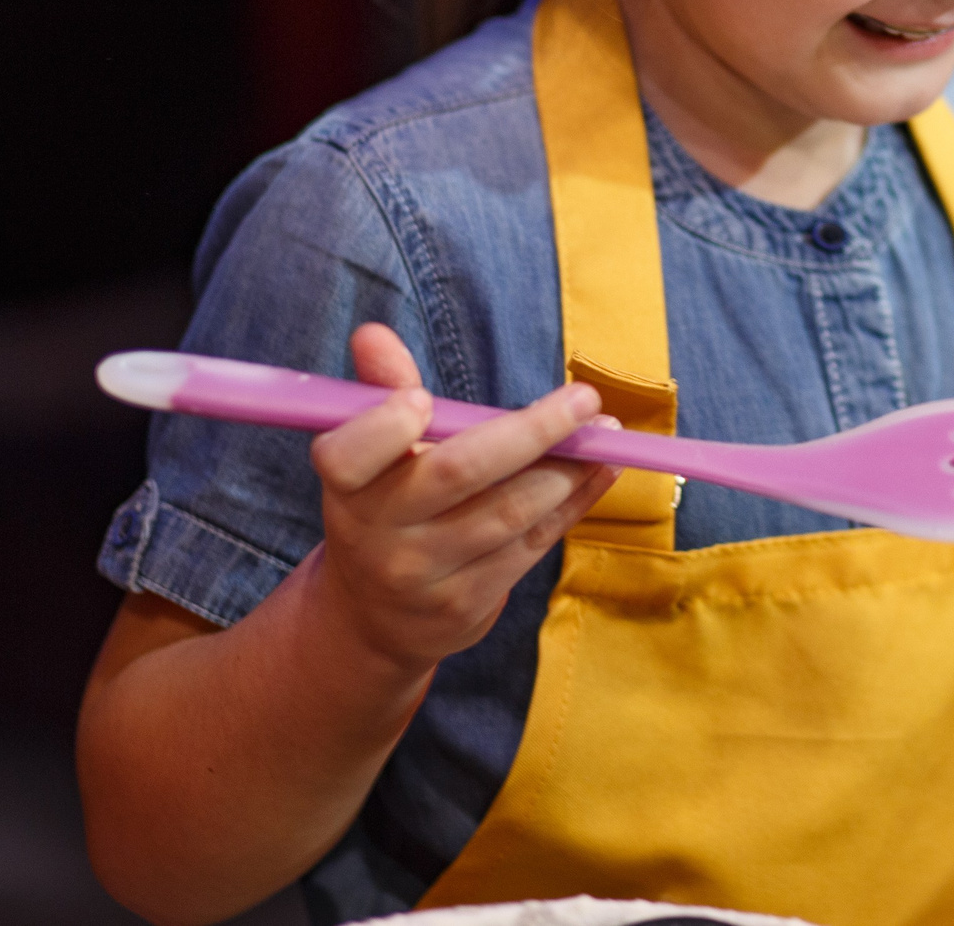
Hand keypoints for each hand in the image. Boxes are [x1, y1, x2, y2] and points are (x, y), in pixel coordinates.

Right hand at [308, 323, 616, 677]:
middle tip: (584, 398)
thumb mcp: (370, 458)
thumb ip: (381, 394)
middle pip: (458, 472)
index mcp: (347, 488)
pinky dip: (574, 502)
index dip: (383, 428)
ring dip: (568, 468)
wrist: (377, 618)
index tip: (421, 400)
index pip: (347, 457)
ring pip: (510, 511)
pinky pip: (532, 544)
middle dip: (531, 430)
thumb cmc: (384, 507)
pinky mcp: (467, 603)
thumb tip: (374, 334)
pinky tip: (601, 470)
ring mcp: (424, 574)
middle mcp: (378, 535)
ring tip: (606, 432)